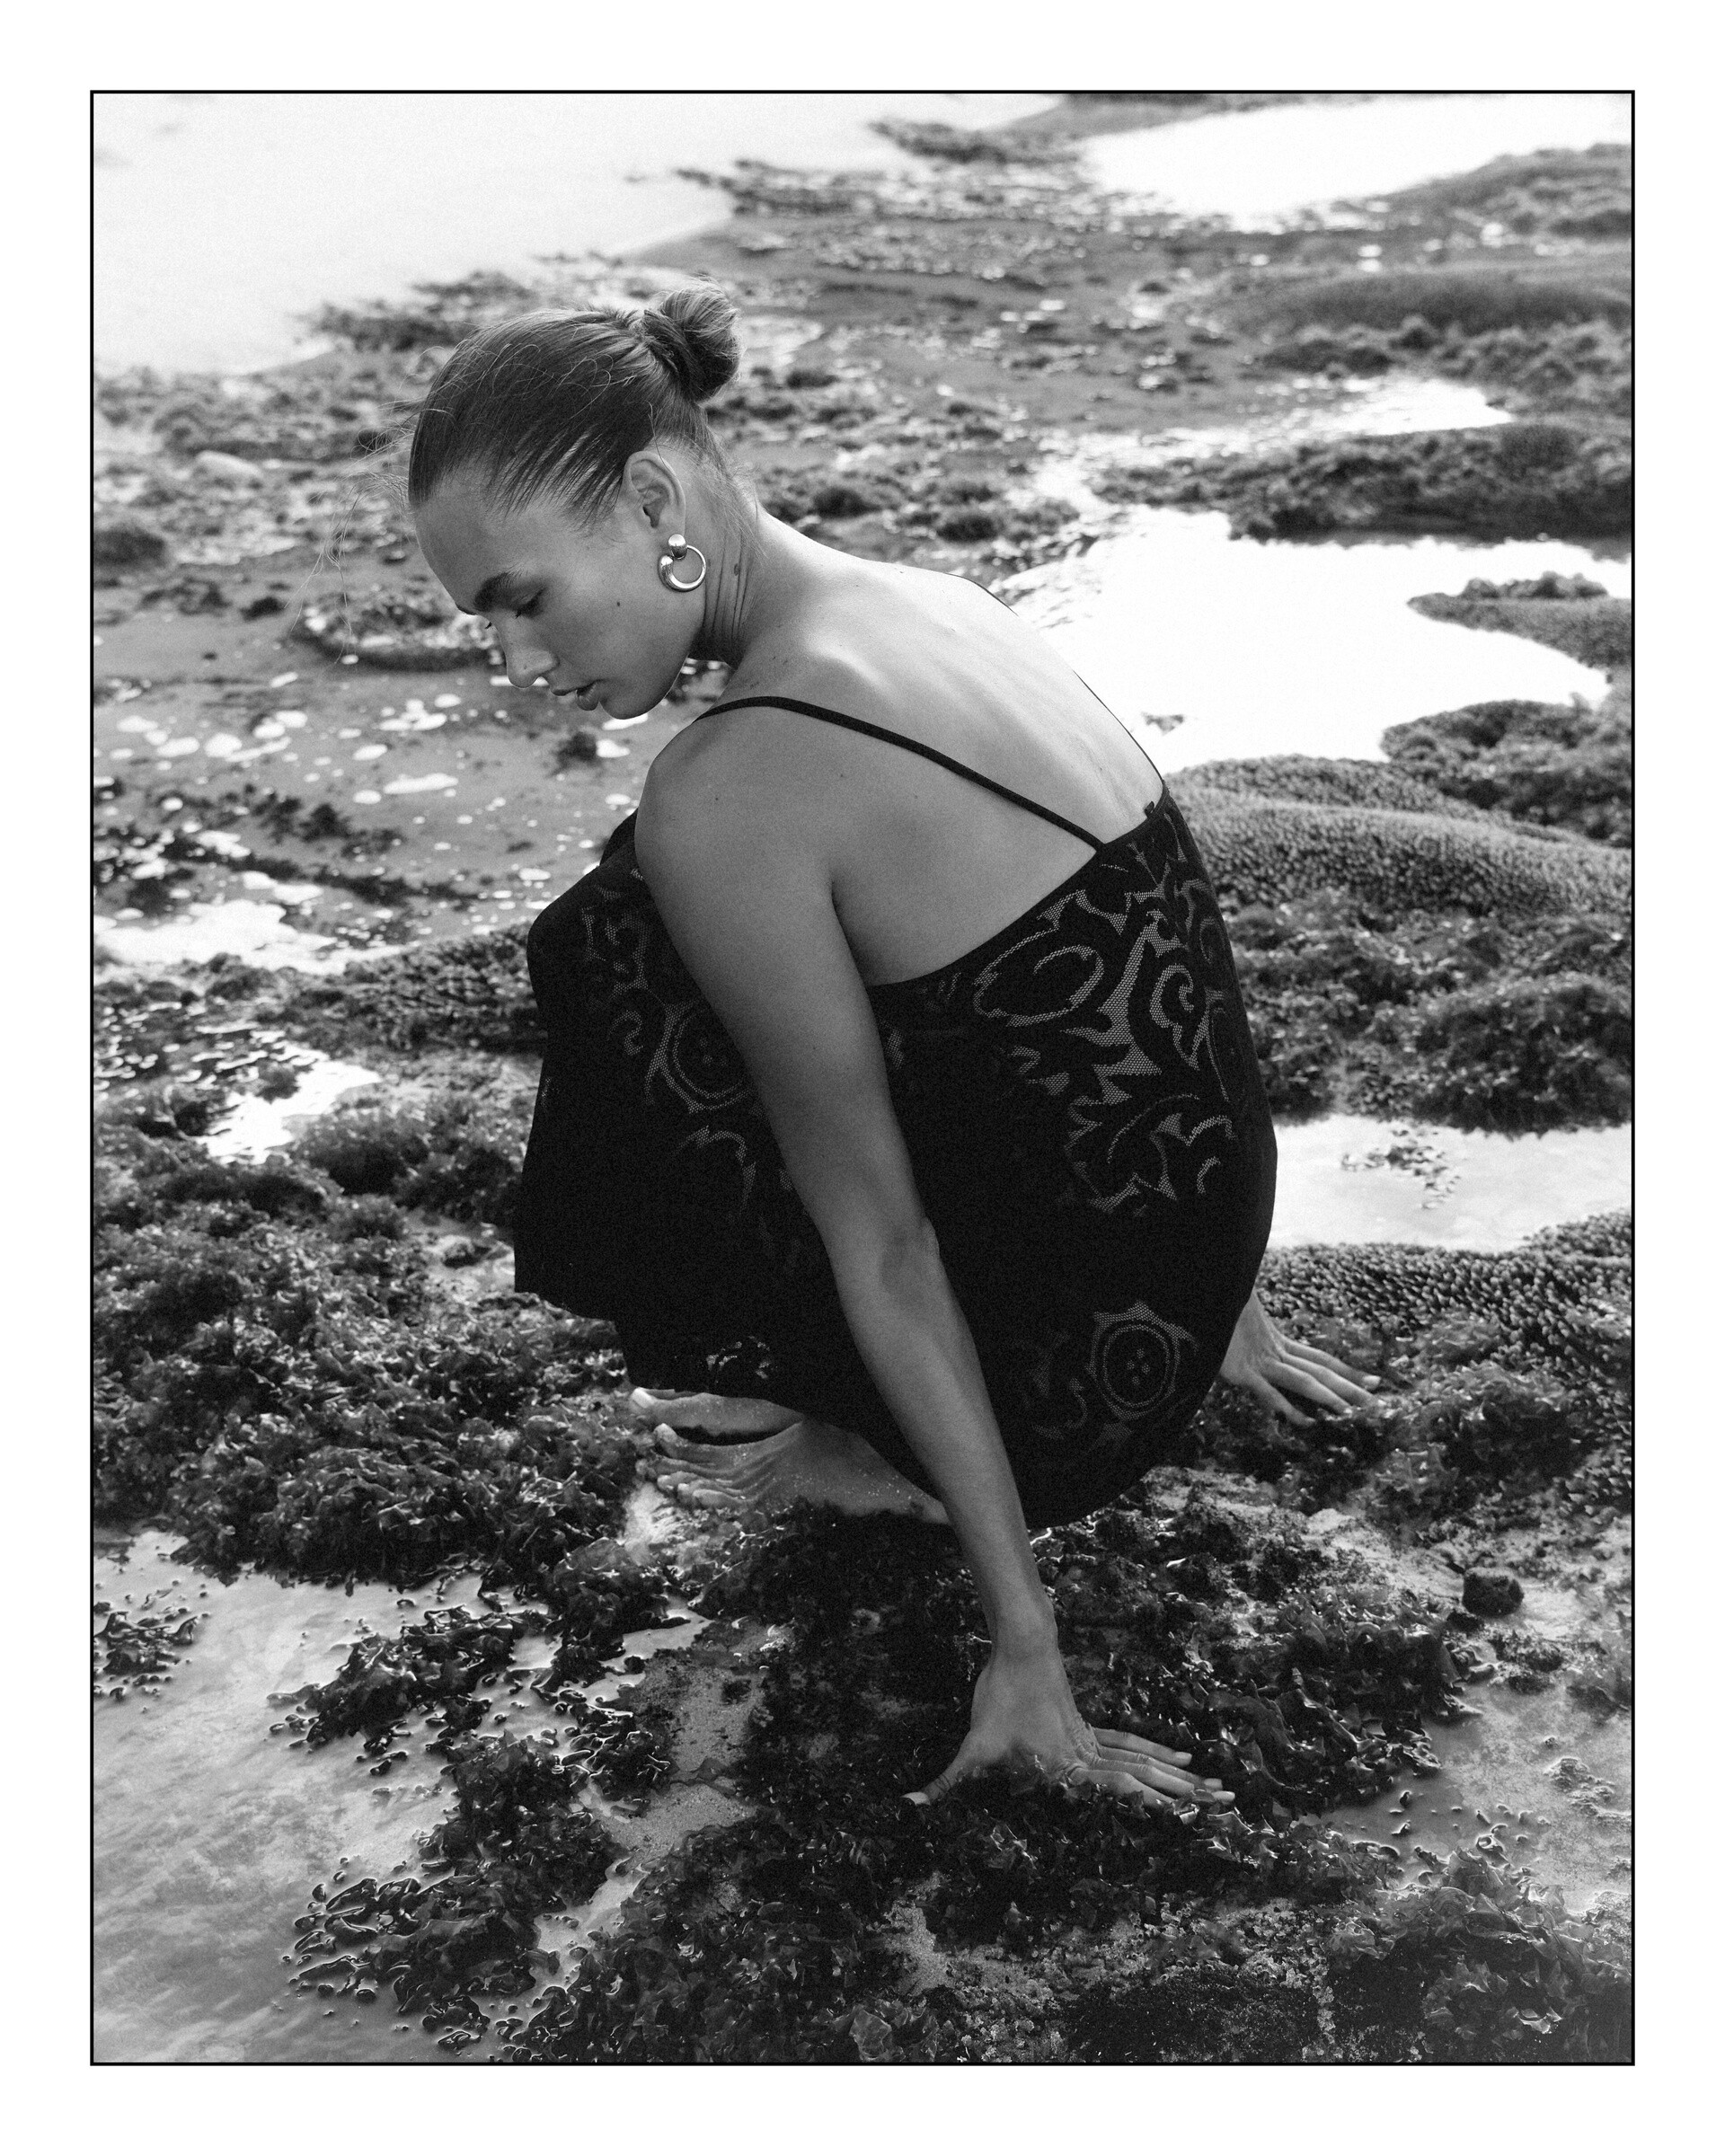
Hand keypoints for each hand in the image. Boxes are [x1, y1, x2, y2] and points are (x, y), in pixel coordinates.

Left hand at [909, 1639, 1232, 1813]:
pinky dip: (1160, 1755)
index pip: (1111, 1783)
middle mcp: (1089, 1752)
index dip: (1142, 1796)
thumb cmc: (999, 1695)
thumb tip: (908, 1805)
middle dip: (1184, 1794)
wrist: (1023, 1643)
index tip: (1176, 1809)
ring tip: (1221, 1790)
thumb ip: (946, 1780)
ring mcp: (1095, 1738)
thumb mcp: (972, 1745)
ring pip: (1147, 1761)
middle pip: (1145, 1774)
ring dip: (1181, 1779)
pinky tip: (1181, 1760)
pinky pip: (1134, 1745)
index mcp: (1067, 1761)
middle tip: (1227, 1803)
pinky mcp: (1092, 1728)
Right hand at [1219, 1290, 1379, 1427]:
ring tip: (1351, 1412)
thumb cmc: (1223, 1308)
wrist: (1208, 1295)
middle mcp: (1274, 1352)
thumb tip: (1252, 1313)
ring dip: (1329, 1398)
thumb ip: (1249, 1325)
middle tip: (1377, 1399)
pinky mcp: (1241, 1371)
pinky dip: (1287, 1407)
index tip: (1372, 1380)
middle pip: (1320, 1371)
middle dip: (1350, 1386)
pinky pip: (1268, 1392)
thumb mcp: (1239, 1318)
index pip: (1321, 1358)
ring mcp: (1259, 1362)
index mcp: (1277, 1341)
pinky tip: (1305, 1422)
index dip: (1347, 1370)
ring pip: (1303, 1381)